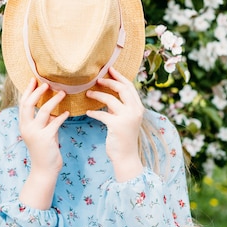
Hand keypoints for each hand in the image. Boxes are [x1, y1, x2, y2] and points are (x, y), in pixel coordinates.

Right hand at [19, 78, 68, 177]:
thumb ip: (46, 121)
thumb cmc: (45, 150)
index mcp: (24, 125)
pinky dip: (61, 116)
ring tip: (63, 93)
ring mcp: (35, 133)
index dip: (28, 90)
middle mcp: (26, 128)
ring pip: (43, 111)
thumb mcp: (43, 132)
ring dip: (54, 100)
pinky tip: (68, 112)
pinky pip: (54, 122)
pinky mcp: (45, 138)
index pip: (23, 104)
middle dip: (37, 92)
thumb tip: (53, 110)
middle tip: (47, 83)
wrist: (44, 170)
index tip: (34, 79)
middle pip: (28, 104)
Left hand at [86, 67, 144, 181]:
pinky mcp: (117, 126)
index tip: (110, 69)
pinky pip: (102, 114)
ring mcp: (127, 118)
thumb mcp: (124, 119)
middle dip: (109, 81)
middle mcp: (135, 111)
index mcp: (138, 107)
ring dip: (97, 95)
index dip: (119, 76)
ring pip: (111, 99)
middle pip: (122, 89)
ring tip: (88, 93)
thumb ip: (119, 107)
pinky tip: (88, 112)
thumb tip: (108, 94)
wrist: (126, 157)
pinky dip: (94, 112)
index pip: (130, 86)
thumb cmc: (123, 137)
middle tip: (97, 79)